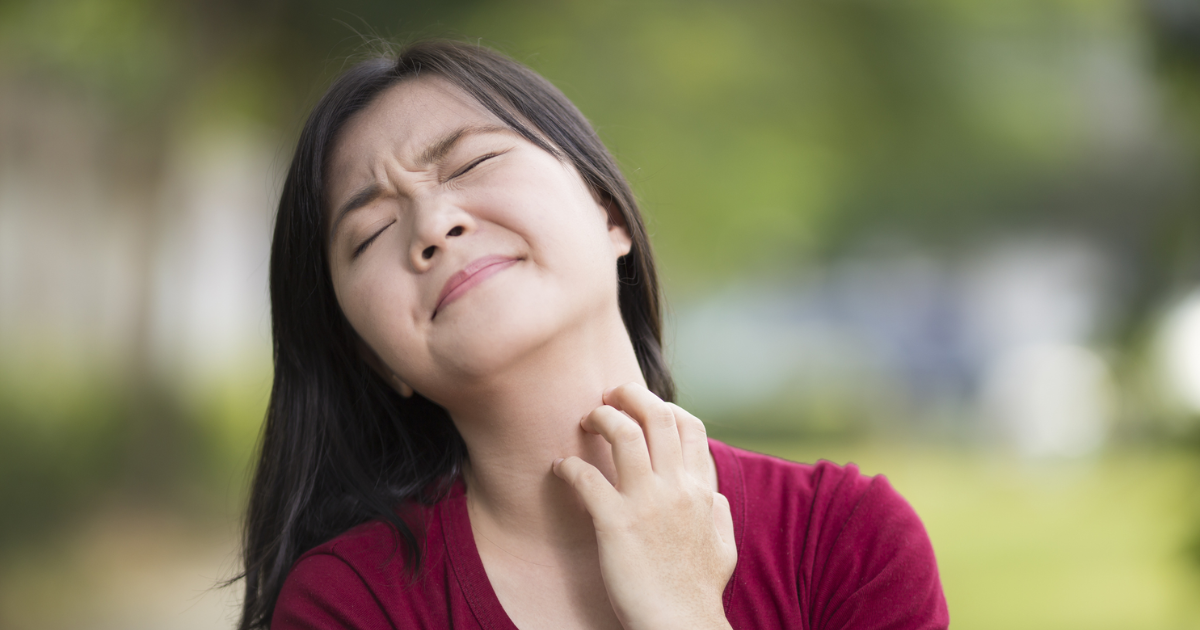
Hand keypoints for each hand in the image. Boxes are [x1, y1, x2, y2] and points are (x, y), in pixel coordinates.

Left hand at [552, 383, 736, 629]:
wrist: (680, 624)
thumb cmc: (698, 591)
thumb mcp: (723, 545)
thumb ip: (717, 513)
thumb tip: (711, 494)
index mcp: (700, 490)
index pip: (689, 426)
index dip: (664, 407)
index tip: (644, 409)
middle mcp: (675, 487)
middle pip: (656, 415)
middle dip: (629, 394)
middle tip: (609, 396)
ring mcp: (645, 502)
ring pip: (622, 432)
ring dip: (599, 418)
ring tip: (584, 420)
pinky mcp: (615, 522)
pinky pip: (586, 477)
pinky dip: (568, 466)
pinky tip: (559, 469)